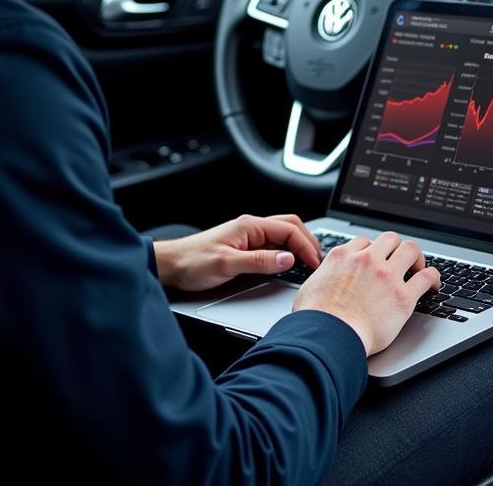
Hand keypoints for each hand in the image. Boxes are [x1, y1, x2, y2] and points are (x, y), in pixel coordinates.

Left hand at [153, 214, 322, 291]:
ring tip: (310, 262)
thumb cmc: (194, 262)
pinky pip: (273, 243)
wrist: (173, 265)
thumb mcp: (228, 264)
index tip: (315, 263)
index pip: (289, 229)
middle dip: (308, 241)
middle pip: (290, 226)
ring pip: (283, 234)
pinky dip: (287, 250)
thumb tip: (287, 258)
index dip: (306, 246)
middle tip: (318, 261)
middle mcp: (251, 227)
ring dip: (299, 245)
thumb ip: (259, 261)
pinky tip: (290, 262)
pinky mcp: (245, 246)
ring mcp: (249, 236)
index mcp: (250, 226)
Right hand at [292, 232, 440, 355]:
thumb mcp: (311, 286)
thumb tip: (322, 280)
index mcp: (343, 256)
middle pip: (390, 238)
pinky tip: (433, 284)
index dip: (372, 250)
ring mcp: (387, 276)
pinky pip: (426, 276)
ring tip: (419, 267)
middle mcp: (367, 260)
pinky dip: (433, 277)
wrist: (330, 336)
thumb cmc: (316, 318)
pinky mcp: (403, 296)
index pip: (364, 241)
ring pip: (411, 249)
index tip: (376, 259)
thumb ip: (322, 276)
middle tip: (400, 259)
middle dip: (396, 247)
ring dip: (416, 257)